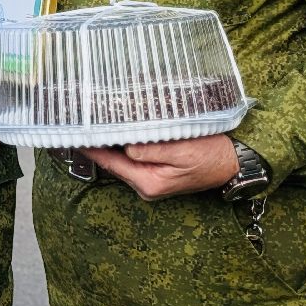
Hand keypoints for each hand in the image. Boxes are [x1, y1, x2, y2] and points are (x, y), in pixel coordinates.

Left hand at [82, 135, 239, 201]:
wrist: (233, 164)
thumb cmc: (211, 155)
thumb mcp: (182, 150)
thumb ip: (151, 150)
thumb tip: (126, 146)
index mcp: (148, 182)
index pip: (109, 162)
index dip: (90, 147)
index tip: (72, 133)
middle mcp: (145, 185)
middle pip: (112, 161)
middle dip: (97, 142)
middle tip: (81, 120)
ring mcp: (150, 181)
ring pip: (121, 159)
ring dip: (110, 142)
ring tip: (94, 121)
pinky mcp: (155, 174)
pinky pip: (133, 158)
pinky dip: (123, 144)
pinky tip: (118, 130)